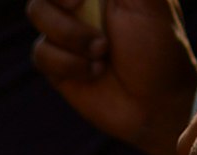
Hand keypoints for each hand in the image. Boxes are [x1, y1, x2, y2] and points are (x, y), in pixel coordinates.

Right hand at [27, 0, 196, 154]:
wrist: (155, 101)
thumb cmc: (158, 45)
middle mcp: (81, 0)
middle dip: (64, 4)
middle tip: (82, 6)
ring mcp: (66, 30)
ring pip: (37, 13)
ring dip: (70, 35)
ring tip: (102, 52)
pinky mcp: (57, 64)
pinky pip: (41, 53)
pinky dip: (68, 63)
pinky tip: (95, 72)